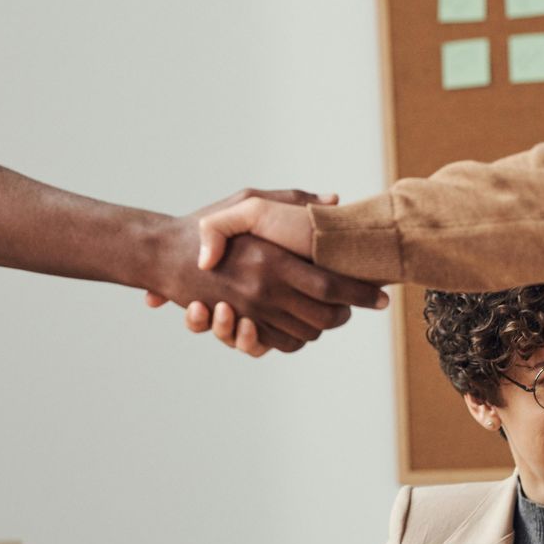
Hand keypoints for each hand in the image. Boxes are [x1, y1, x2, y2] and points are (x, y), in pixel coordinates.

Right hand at [141, 189, 386, 355]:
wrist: (161, 253)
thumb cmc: (203, 223)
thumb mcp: (248, 201)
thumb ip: (292, 200)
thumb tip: (333, 200)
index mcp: (271, 261)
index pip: (330, 286)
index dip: (360, 294)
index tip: (381, 297)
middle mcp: (263, 292)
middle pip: (323, 317)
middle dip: (346, 314)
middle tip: (357, 306)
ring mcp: (249, 312)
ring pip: (304, 333)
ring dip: (322, 326)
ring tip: (333, 313)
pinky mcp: (237, 325)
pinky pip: (277, 343)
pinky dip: (295, 338)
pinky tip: (302, 323)